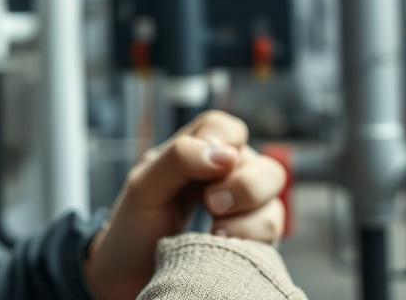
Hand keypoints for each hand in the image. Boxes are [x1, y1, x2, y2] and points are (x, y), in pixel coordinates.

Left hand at [82, 110, 286, 299]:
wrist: (130, 277)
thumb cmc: (135, 226)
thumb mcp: (144, 186)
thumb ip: (179, 158)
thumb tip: (225, 154)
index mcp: (197, 151)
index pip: (226, 128)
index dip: (222, 141)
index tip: (204, 169)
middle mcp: (227, 176)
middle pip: (265, 166)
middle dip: (245, 186)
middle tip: (211, 204)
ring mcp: (243, 209)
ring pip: (275, 201)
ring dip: (248, 219)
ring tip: (214, 234)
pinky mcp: (251, 240)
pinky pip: (272, 234)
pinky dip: (251, 239)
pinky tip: (221, 247)